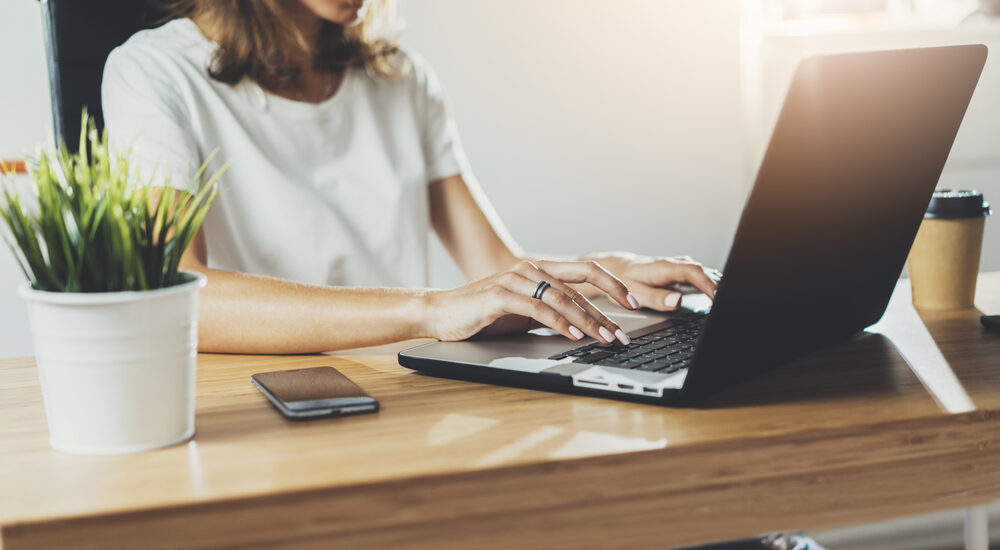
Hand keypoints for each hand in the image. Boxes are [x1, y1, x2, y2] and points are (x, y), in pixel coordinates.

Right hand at [424, 260, 639, 344]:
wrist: (440, 313)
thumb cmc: (481, 314)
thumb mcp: (523, 313)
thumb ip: (550, 312)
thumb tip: (584, 326)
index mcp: (539, 270)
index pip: (585, 271)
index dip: (614, 285)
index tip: (634, 303)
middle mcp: (530, 269)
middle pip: (580, 284)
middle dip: (607, 310)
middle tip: (624, 333)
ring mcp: (515, 279)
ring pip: (562, 298)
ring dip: (588, 320)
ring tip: (606, 339)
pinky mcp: (500, 296)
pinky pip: (538, 308)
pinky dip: (560, 323)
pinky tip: (574, 335)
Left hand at [585, 252, 720, 311]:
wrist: (619, 268)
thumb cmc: (625, 280)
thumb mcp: (636, 292)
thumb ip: (656, 298)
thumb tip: (677, 301)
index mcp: (664, 267)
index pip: (692, 271)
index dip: (707, 283)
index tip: (717, 297)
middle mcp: (675, 264)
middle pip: (703, 271)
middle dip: (719, 285)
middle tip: (729, 302)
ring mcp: (680, 267)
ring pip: (704, 272)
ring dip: (717, 284)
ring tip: (728, 300)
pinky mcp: (682, 272)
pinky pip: (701, 275)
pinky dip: (712, 284)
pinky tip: (719, 295)